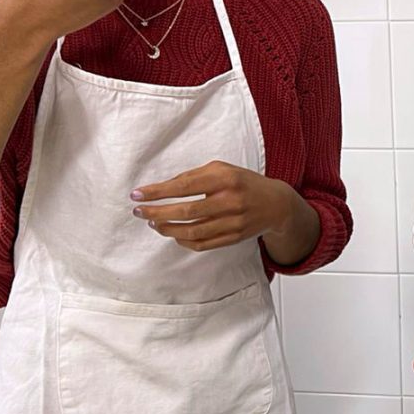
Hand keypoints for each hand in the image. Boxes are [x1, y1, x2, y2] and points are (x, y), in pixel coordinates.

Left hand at [132, 160, 295, 252]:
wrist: (276, 204)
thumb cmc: (243, 183)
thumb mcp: (222, 169)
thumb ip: (194, 175)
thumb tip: (162, 188)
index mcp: (225, 179)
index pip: (184, 186)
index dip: (158, 191)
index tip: (137, 194)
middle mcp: (230, 201)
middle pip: (186, 211)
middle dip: (157, 213)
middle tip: (139, 212)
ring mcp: (233, 222)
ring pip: (192, 232)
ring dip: (167, 229)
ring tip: (153, 223)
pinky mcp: (233, 238)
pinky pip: (202, 244)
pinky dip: (183, 241)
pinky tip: (173, 234)